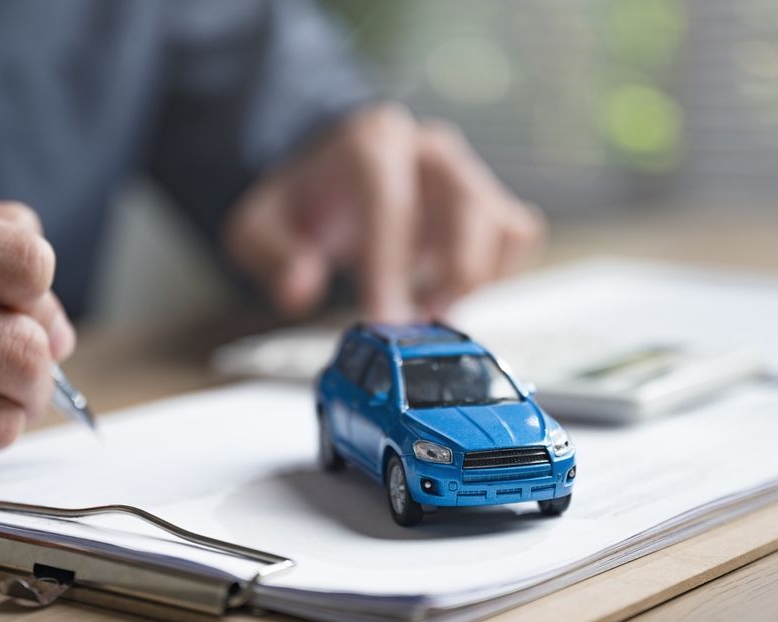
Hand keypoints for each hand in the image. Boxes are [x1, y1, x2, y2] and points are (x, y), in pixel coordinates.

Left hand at [224, 104, 545, 320]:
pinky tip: (450, 289)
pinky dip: (495, 274)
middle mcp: (428, 150)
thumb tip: (299, 288)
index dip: (391, 269)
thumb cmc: (302, 202)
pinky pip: (517, 235)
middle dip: (446, 277)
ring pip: (500, 224)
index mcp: (371, 143)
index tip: (387, 322)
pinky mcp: (488, 198)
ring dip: (472, 280)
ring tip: (428, 307)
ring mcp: (465, 171)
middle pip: (466, 207)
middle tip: (415, 323)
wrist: (330, 174)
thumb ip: (274, 256)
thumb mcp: (260, 226)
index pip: (390, 205)